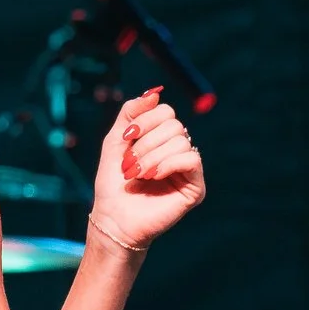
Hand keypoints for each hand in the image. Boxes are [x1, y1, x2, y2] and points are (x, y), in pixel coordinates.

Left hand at [88, 88, 206, 255]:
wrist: (113, 217)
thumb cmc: (113, 182)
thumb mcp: (116, 139)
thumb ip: (131, 113)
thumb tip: (155, 92)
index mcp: (162, 139)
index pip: (166, 112)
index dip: (145, 121)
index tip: (126, 138)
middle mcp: (179, 151)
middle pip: (174, 125)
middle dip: (146, 142)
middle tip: (130, 164)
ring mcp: (188, 169)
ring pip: (180, 141)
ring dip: (152, 156)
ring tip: (137, 174)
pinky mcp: (196, 187)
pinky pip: (191, 159)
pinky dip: (168, 164)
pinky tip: (153, 176)